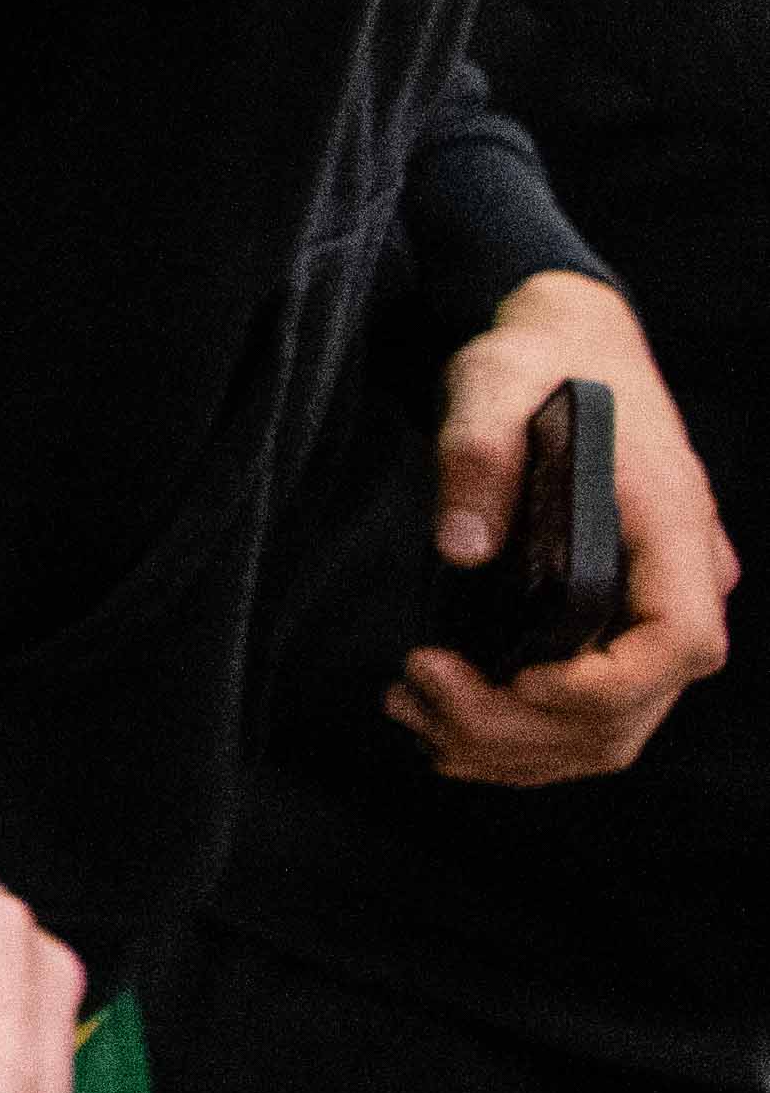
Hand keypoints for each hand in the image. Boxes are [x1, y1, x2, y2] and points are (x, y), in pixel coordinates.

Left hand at [405, 274, 736, 784]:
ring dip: (509, 745)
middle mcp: (682, 582)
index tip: (514, 679)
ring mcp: (653, 610)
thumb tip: (459, 547)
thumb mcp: (495, 380)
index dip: (603, 686)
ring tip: (411, 708)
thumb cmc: (540, 361)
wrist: (566, 348)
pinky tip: (439, 717)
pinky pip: (586, 715)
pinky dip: (517, 736)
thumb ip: (477, 453)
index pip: (677, 642)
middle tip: (415, 690)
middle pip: (632, 708)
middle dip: (521, 727)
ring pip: (607, 730)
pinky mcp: (617, 625)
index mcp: (673, 527)